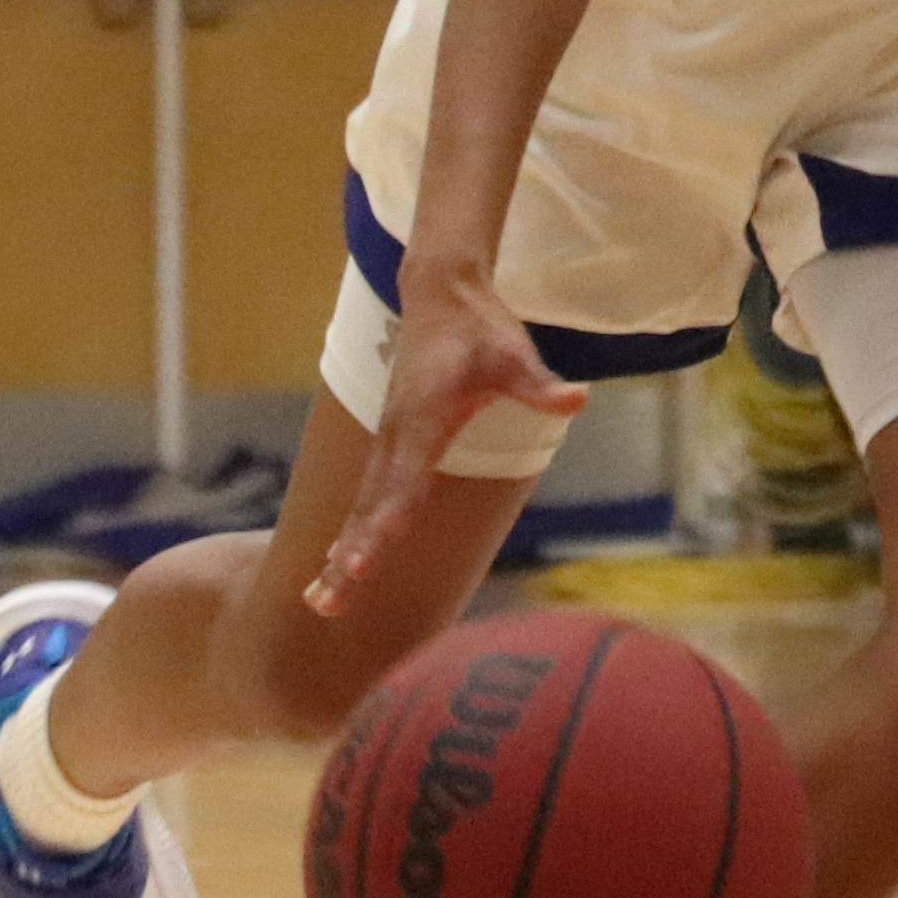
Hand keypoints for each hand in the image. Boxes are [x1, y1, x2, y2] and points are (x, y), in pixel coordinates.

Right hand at [304, 261, 583, 617]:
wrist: (439, 295)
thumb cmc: (480, 328)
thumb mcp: (514, 353)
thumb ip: (539, 385)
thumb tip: (577, 399)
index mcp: (424, 416)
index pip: (407, 475)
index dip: (391, 515)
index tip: (373, 552)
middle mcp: (397, 433)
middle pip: (371, 504)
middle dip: (352, 555)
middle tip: (332, 600)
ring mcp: (387, 440)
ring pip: (360, 505)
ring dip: (340, 554)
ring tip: (320, 602)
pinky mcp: (388, 444)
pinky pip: (364, 497)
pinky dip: (347, 534)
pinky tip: (334, 569)